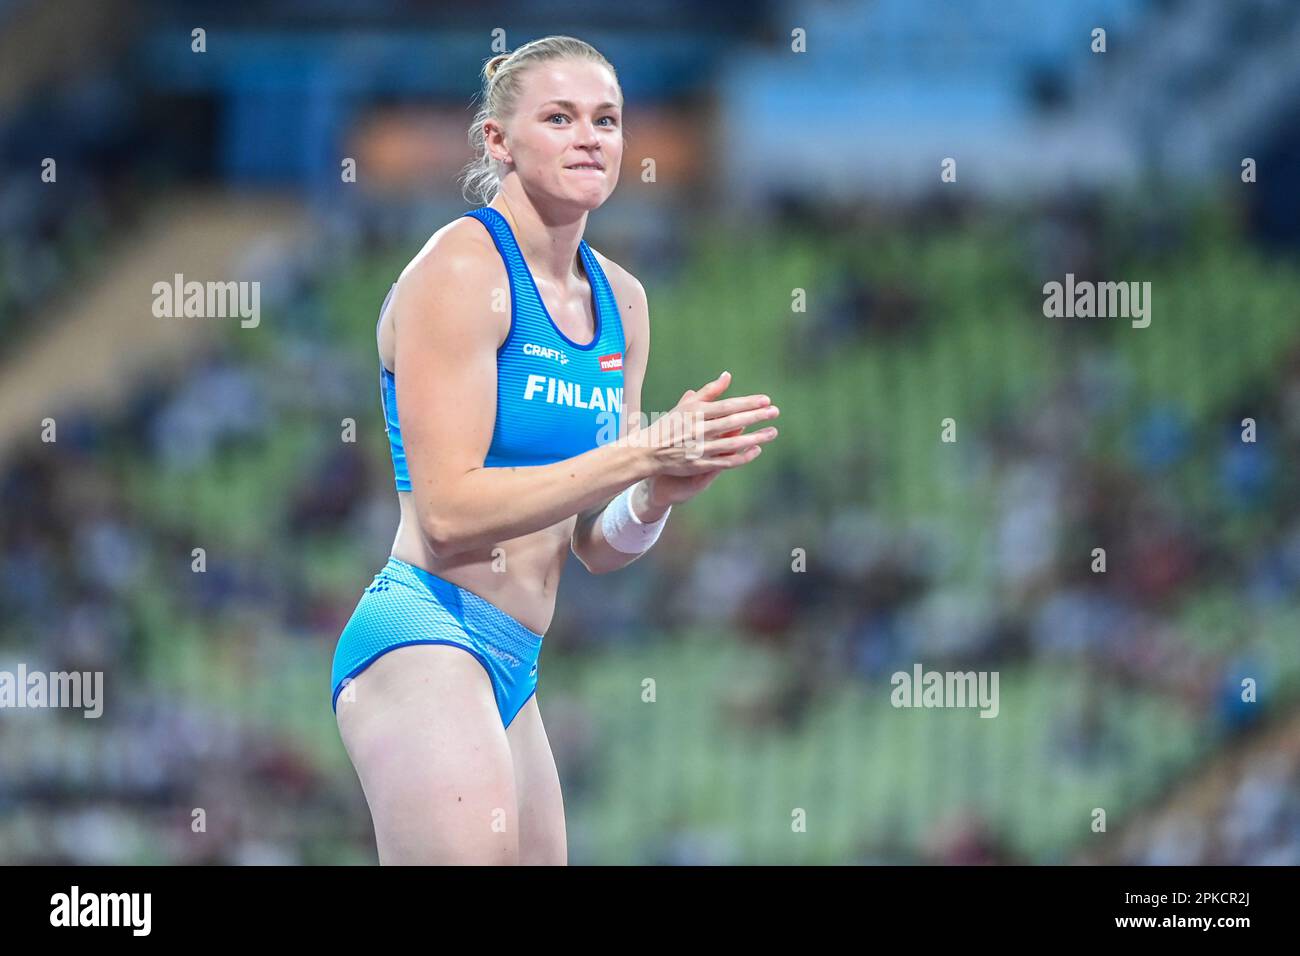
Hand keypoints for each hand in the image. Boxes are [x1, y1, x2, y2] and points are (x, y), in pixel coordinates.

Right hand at [631, 370, 779, 505]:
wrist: (649, 451)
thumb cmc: (670, 424)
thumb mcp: (686, 405)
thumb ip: (709, 391)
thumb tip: (728, 375)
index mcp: (696, 413)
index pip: (727, 406)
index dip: (748, 403)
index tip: (766, 400)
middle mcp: (699, 429)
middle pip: (733, 422)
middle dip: (756, 417)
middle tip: (775, 412)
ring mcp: (700, 448)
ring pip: (733, 443)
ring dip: (755, 437)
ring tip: (772, 432)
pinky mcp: (700, 464)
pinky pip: (726, 461)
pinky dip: (742, 456)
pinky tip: (756, 451)